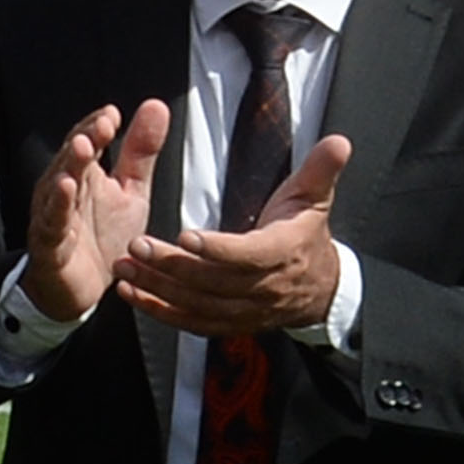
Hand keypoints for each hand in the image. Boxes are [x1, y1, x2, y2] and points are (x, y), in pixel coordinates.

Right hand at [20, 97, 166, 324]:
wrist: (81, 287)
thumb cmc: (103, 234)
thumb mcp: (130, 191)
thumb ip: (140, 151)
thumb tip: (157, 104)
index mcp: (83, 172)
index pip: (86, 140)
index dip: (97, 126)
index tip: (114, 114)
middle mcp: (63, 187)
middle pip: (72, 157)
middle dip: (85, 139)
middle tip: (102, 125)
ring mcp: (54, 214)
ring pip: (58, 185)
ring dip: (69, 166)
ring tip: (81, 148)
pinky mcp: (50, 242)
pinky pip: (52, 222)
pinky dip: (58, 206)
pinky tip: (66, 190)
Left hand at [122, 131, 351, 337]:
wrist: (320, 289)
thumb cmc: (306, 234)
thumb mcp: (315, 198)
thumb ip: (321, 170)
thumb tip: (340, 141)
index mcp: (282, 252)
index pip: (249, 255)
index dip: (218, 249)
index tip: (185, 235)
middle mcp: (263, 287)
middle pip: (214, 282)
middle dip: (173, 265)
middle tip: (136, 245)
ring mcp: (246, 310)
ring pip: (199, 305)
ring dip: (158, 289)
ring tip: (123, 268)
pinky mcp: (230, 322)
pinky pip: (193, 322)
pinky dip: (161, 312)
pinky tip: (131, 295)